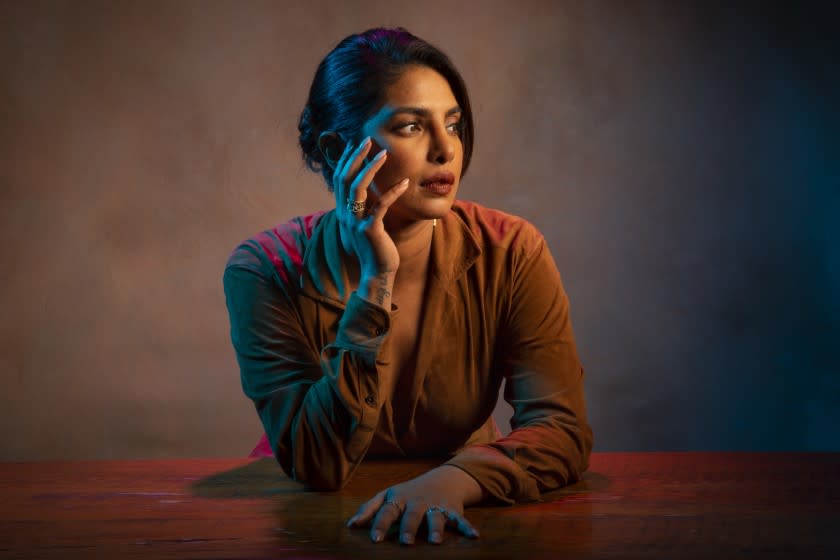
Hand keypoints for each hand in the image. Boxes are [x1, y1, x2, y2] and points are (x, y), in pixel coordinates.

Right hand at [332, 137, 409, 298]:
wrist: (376, 274)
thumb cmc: (376, 248)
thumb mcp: (367, 223)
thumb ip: (365, 208)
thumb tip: (371, 192)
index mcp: (344, 211)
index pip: (340, 178)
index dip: (346, 159)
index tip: (356, 143)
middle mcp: (345, 215)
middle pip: (344, 178)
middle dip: (355, 156)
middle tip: (367, 139)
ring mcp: (355, 222)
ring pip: (357, 188)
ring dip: (371, 168)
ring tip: (384, 154)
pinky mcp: (370, 231)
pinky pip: (380, 206)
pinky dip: (393, 192)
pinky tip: (406, 183)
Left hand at [346, 466, 481, 544]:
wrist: (443, 478)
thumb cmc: (408, 493)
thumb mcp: (388, 496)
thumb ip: (369, 510)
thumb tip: (350, 525)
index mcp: (399, 500)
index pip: (387, 511)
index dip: (380, 524)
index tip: (375, 539)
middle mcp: (417, 502)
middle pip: (412, 515)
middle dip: (409, 527)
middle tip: (406, 542)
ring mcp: (436, 505)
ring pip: (436, 517)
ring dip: (436, 528)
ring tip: (434, 541)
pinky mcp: (452, 509)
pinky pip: (460, 519)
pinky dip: (467, 527)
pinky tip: (474, 536)